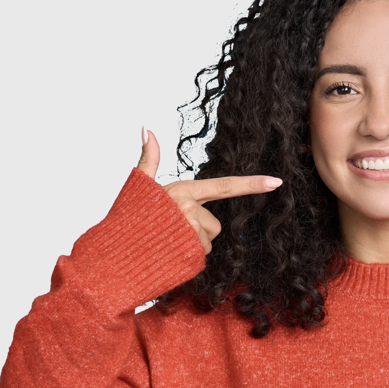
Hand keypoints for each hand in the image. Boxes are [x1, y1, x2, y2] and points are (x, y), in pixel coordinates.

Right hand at [137, 128, 282, 253]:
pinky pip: (201, 256)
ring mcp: (192, 235)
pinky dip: (187, 258)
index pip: (224, 186)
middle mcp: (190, 211)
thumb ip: (148, 159)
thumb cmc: (127, 221)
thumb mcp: (140, 187)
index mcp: (182, 191)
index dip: (252, 184)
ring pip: (207, 241)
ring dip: (191, 245)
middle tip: (169, 230)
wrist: (112, 258)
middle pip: (214, 224)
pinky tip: (169, 255)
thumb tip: (148, 129)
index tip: (276, 182)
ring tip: (166, 242)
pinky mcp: (192, 256)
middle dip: (197, 229)